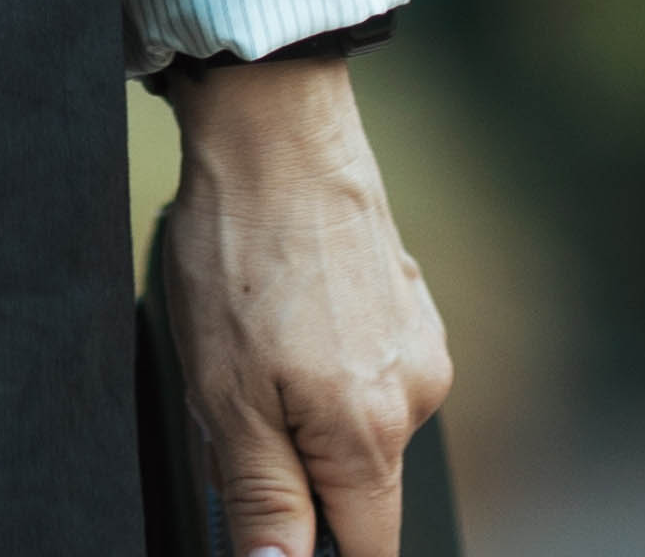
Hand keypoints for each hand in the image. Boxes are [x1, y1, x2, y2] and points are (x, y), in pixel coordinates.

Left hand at [160, 54, 451, 556]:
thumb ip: (262, 496)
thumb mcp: (226, 394)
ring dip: (301, 411)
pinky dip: (319, 362)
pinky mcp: (408, 303)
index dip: (315, 554)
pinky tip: (279, 311)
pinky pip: (362, 367)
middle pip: (355, 484)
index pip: (366, 548)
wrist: (275, 129)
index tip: (272, 526)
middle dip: (291, 468)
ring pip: (354, 422)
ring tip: (249, 343)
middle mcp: (415, 394)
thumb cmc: (242, 251)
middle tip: (232, 406)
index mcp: (370, 432)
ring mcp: (419, 343)